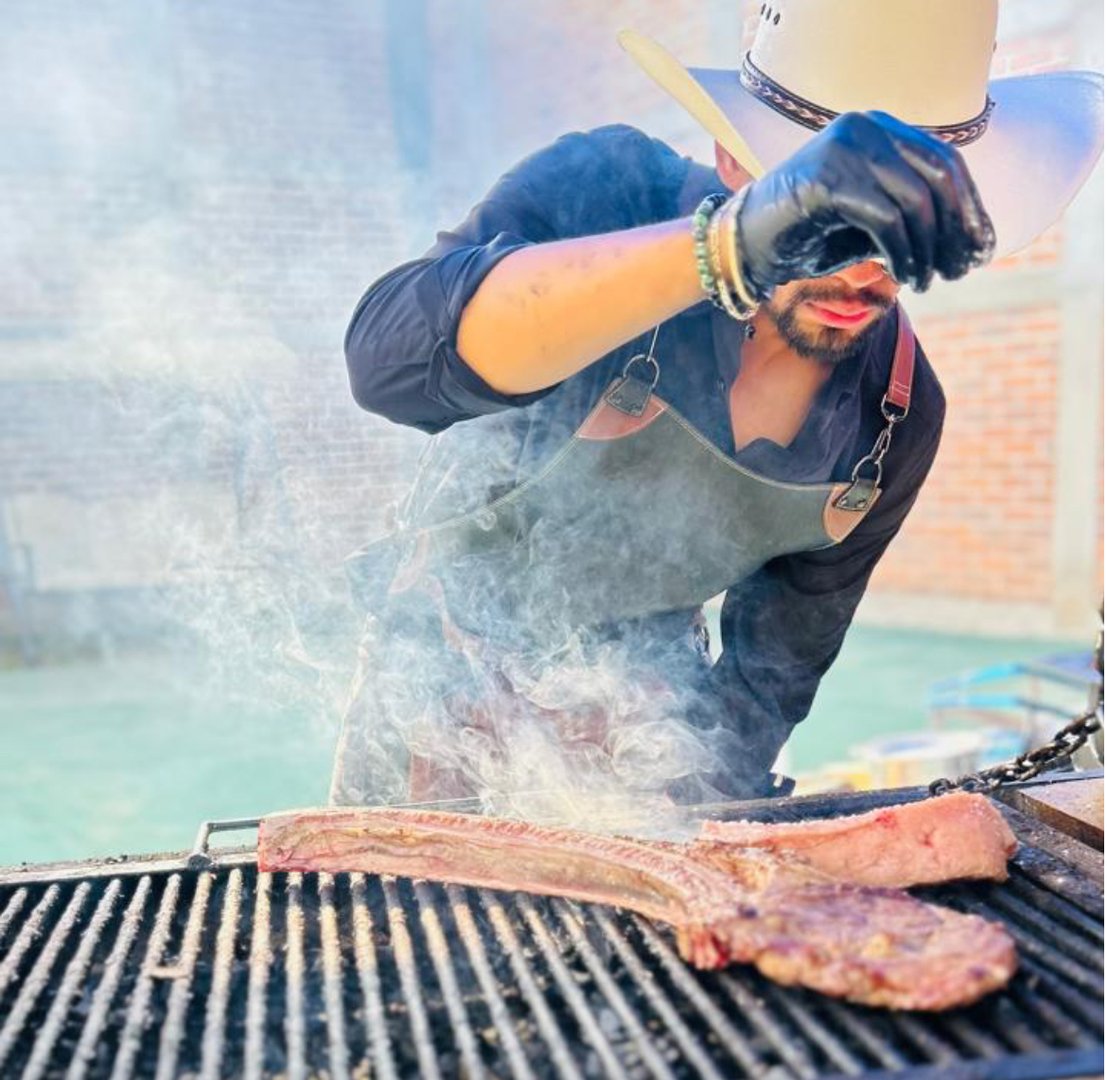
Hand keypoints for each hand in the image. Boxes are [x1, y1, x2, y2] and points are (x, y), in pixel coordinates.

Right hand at [733, 111, 994, 296]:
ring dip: (929, 249)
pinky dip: (904, 254)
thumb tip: (970, 240)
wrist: (742, 247)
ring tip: (928, 282)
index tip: (981, 250)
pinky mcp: (828, 178)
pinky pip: (886, 219)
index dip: (970, 207)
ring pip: (916, 200)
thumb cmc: (807, 237)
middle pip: (939, 175)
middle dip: (956, 229)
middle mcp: (865, 126)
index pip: (945, 160)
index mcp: (877, 128)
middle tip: (961, 271)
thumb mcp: (870, 221)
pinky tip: (906, 278)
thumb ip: (911, 216)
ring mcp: (844, 147)